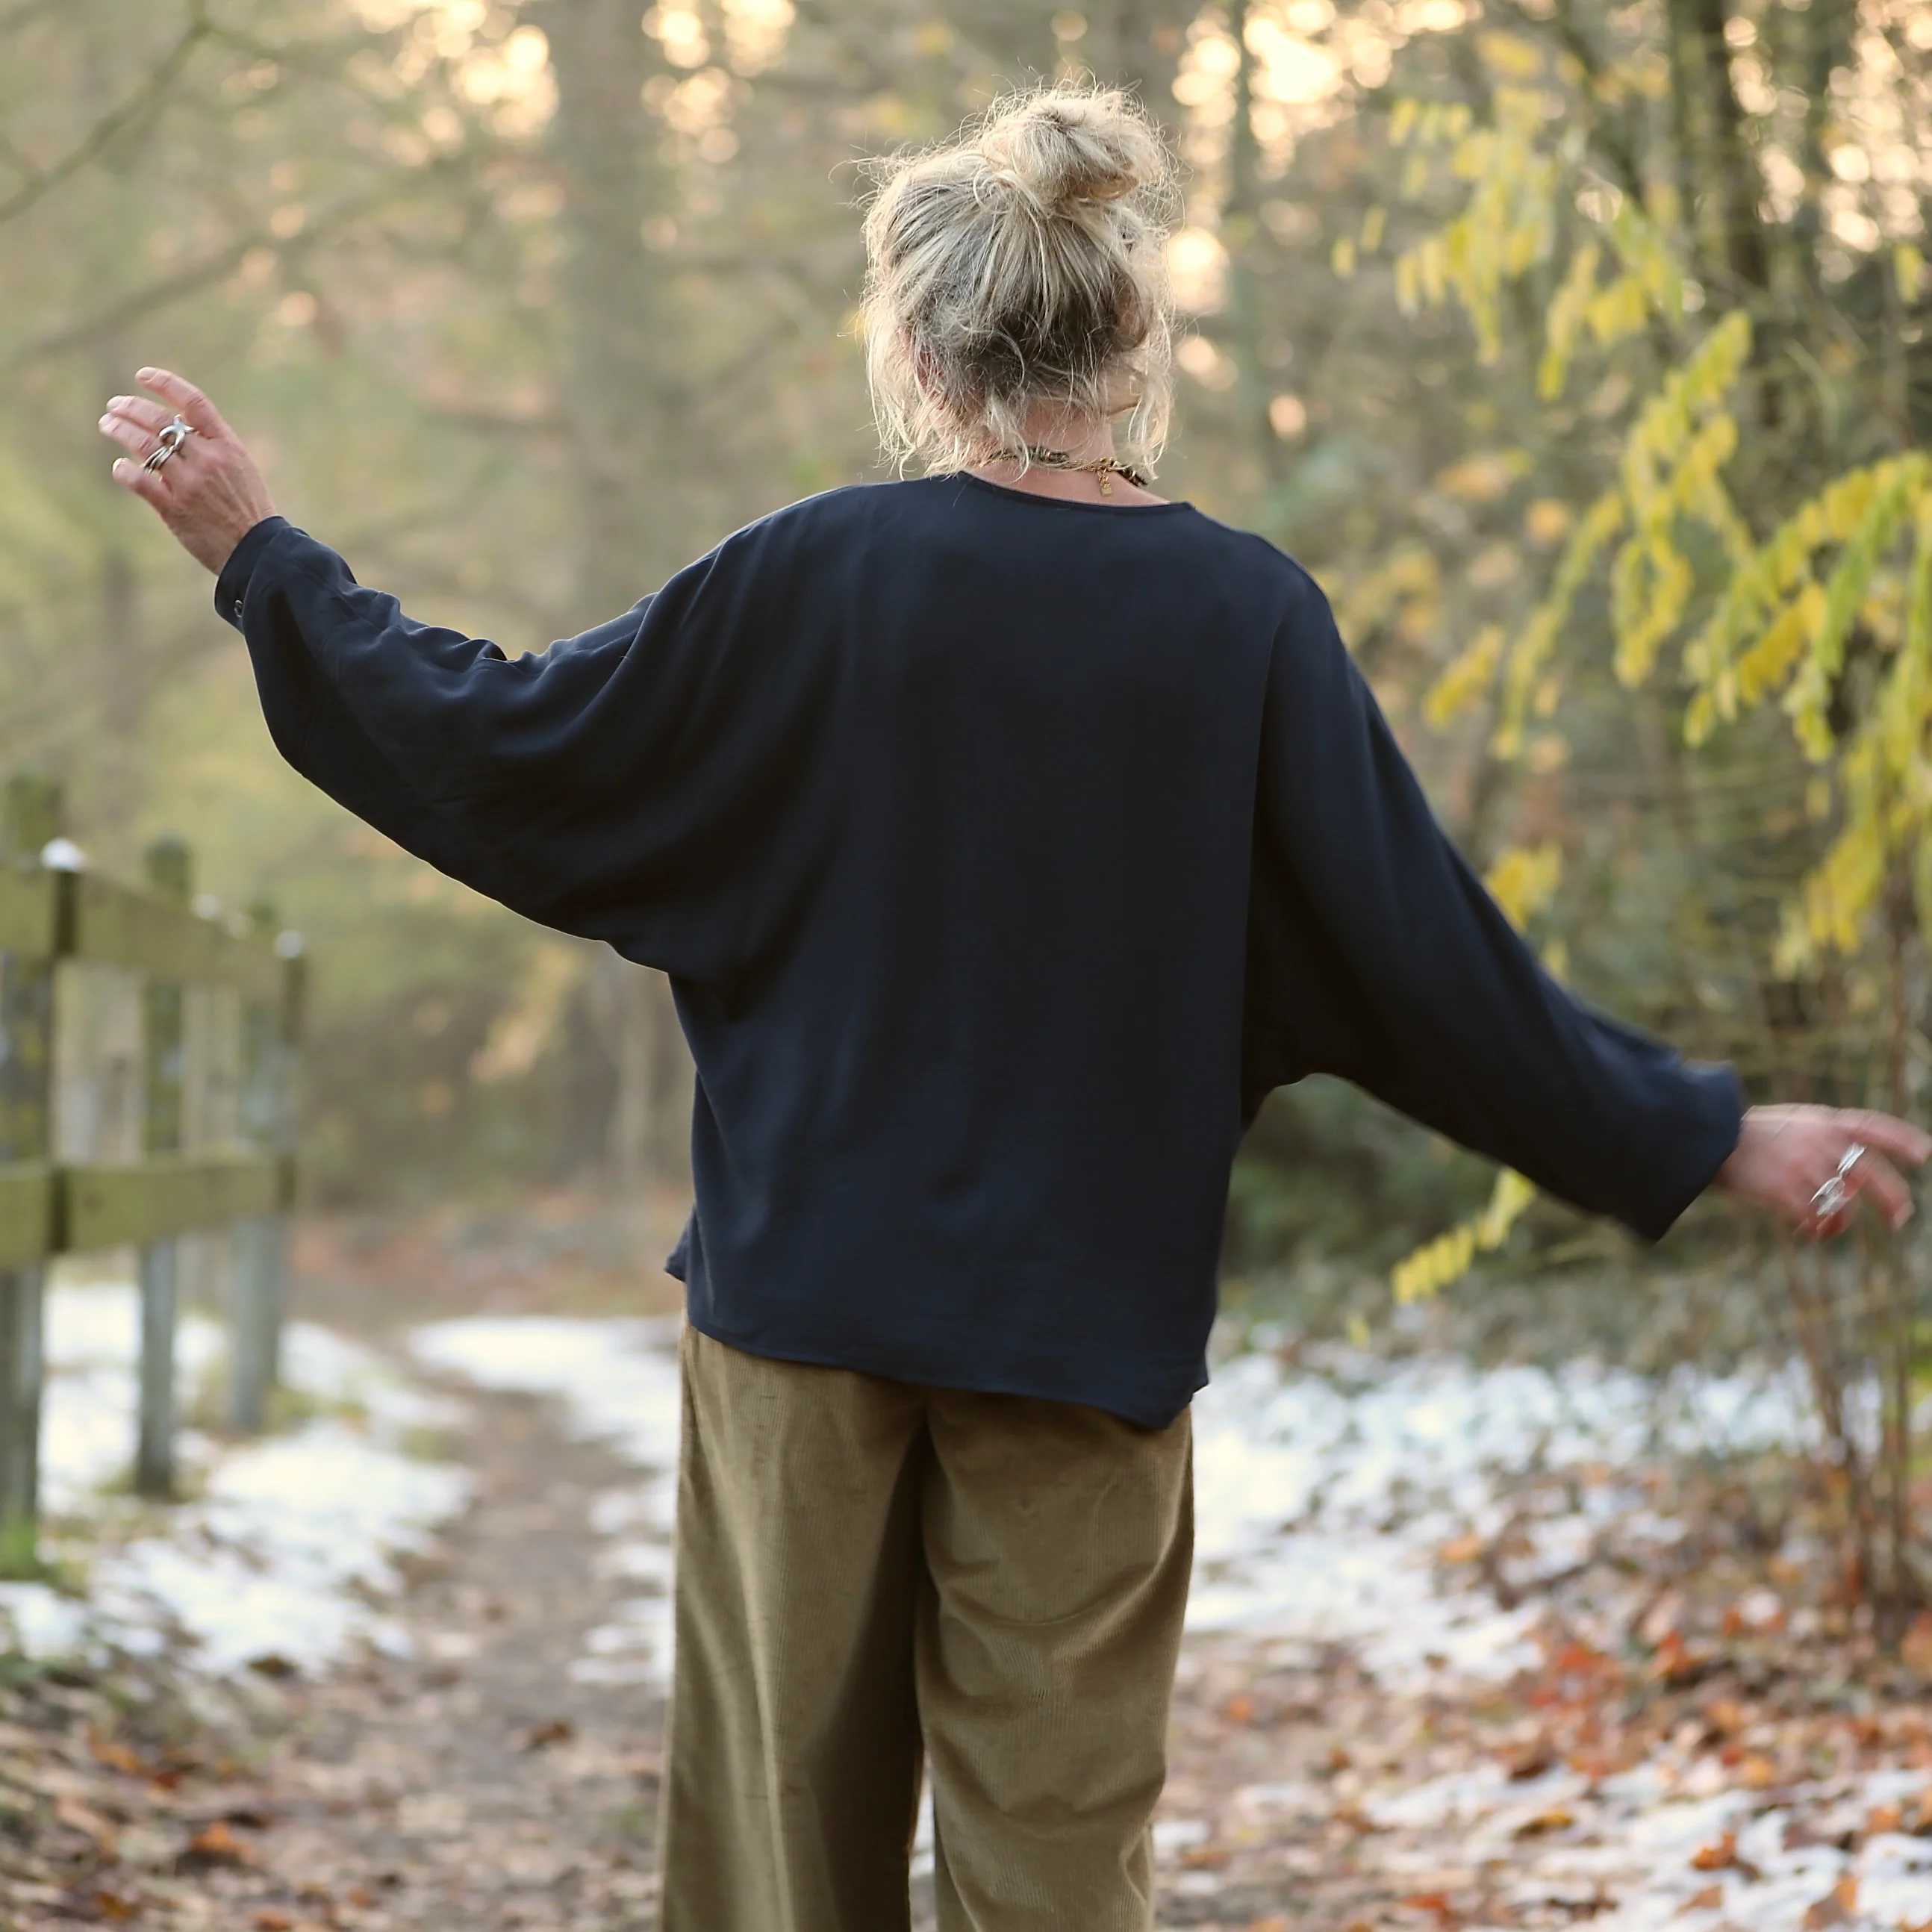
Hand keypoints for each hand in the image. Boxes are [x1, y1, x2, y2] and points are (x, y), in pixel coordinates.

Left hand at [98, 368, 276, 575]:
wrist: (258, 553)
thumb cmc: (250, 510)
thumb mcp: (241, 469)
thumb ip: (213, 444)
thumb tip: (178, 419)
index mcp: (227, 446)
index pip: (193, 402)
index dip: (164, 383)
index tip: (142, 376)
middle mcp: (207, 460)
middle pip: (159, 420)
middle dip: (130, 407)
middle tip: (114, 406)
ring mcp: (190, 484)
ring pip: (143, 445)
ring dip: (119, 430)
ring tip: (108, 425)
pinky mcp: (175, 509)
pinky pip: (140, 480)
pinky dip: (124, 470)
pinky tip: (120, 467)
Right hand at [1715, 1104, 1931, 1236]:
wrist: (1709, 1140)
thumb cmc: (1747, 1134)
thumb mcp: (1791, 1123)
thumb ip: (1824, 1140)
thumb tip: (1854, 1182)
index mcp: (1823, 1121)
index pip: (1873, 1126)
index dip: (1901, 1139)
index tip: (1924, 1155)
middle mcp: (1820, 1141)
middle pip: (1871, 1173)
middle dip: (1892, 1198)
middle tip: (1901, 1219)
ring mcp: (1805, 1166)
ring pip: (1843, 1204)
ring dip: (1840, 1222)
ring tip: (1829, 1229)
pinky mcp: (1787, 1190)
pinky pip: (1816, 1219)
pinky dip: (1818, 1230)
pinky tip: (1809, 1233)